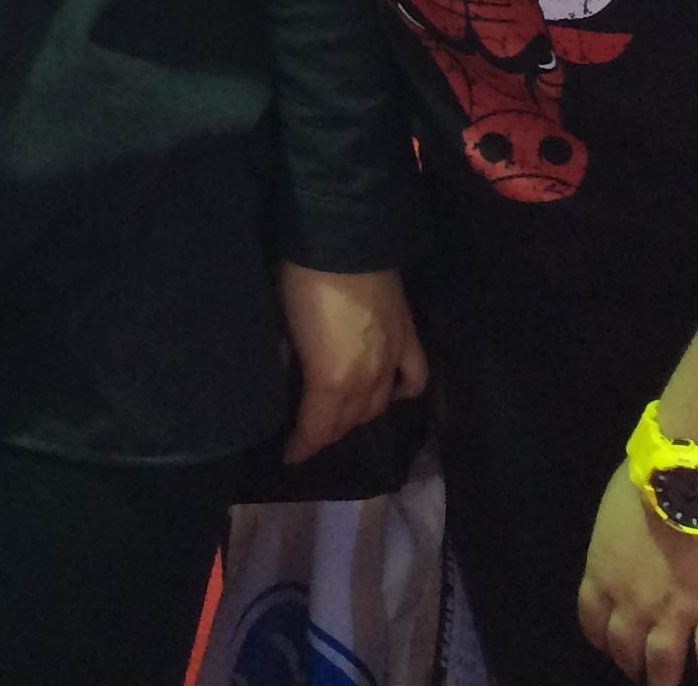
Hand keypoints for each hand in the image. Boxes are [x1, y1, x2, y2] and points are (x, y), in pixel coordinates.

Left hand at [278, 262, 425, 461]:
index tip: (289, 456)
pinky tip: (392, 393)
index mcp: (332, 381)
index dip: (303, 447)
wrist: (345, 240)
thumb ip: (288, 357)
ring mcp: (393, 359)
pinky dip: (403, 391)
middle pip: (350, 420)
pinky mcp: (409, 336)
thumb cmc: (301, 279)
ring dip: (359, 415)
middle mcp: (368, 380)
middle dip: (328, 432)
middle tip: (310, 433)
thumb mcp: (283, 325)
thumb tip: (288, 370)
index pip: (318, 430)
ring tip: (340, 414)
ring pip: (380, 404)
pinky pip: (414, 377)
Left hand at [578, 459, 697, 684]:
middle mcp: (631, 602)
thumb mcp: (613, 513)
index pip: (591, 619)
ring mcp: (672, 613)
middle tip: (638, 671)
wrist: (687, 486)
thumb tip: (625, 540)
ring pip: (664, 663)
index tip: (608, 644)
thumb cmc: (645, 486)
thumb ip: (615, 539)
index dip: (600, 637)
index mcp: (602, 573)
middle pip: (624, 647)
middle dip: (629, 664)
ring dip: (662, 680)